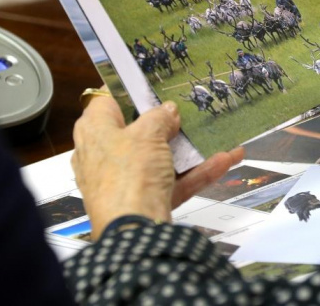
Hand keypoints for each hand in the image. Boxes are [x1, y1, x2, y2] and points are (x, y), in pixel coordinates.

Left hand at [72, 95, 242, 239]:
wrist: (134, 230)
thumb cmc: (128, 176)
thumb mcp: (148, 134)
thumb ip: (159, 117)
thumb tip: (167, 111)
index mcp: (94, 131)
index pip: (108, 102)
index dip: (131, 93)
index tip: (155, 88)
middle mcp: (104, 155)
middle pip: (138, 132)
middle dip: (166, 125)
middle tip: (188, 112)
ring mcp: (126, 179)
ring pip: (160, 158)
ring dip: (189, 149)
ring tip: (214, 135)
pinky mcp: (144, 199)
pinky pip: (174, 181)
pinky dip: (198, 172)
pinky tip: (226, 160)